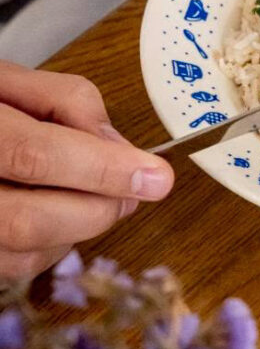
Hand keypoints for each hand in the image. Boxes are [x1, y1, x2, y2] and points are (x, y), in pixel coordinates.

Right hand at [0, 61, 173, 279]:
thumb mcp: (9, 78)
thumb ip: (67, 101)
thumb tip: (118, 148)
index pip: (35, 155)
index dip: (101, 170)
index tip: (156, 176)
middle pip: (31, 221)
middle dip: (98, 209)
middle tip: (135, 189)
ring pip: (25, 256)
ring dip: (80, 231)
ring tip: (97, 197)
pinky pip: (14, 269)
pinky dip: (53, 247)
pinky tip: (60, 215)